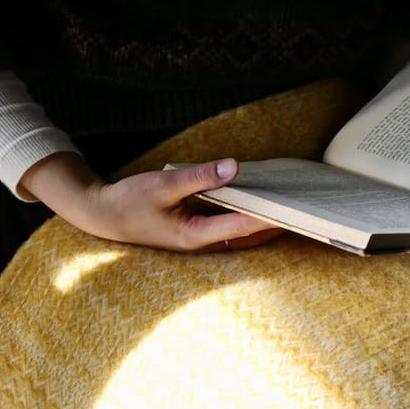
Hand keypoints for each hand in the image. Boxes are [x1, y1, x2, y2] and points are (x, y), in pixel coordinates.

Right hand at [18, 152, 283, 251]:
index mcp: (195, 235)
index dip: (271, 217)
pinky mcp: (198, 231)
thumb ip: (198, 177)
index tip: (296, 209)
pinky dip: (249, 215)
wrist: (102, 215)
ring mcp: (201, 238)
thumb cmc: (129, 201)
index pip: (243, 227)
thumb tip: (233, 167)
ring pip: (243, 233)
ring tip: (293, 205)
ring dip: (266, 220)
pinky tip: (262, 201)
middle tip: (306, 209)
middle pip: (250, 235)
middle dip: (277, 222)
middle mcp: (203, 242)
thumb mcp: (162, 184)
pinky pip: (232, 225)